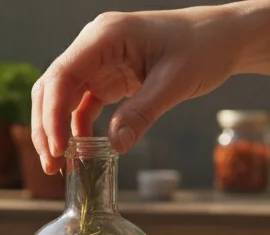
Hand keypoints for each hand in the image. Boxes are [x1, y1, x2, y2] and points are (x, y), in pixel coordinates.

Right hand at [31, 8, 242, 173]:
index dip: (52, 115)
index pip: (61, 76)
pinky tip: (80, 151)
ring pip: (62, 97)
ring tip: (58, 164)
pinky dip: (77, 128)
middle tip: (51, 164)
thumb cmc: (203, 47)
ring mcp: (99, 61)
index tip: (56, 148)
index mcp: (104, 36)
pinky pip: (82, 104)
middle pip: (52, 87)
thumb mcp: (174, 83)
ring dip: (56, 130)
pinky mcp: (108, 77)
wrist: (223, 37)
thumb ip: (142, 113)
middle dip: (46, 126)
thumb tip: (114, 148)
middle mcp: (94, 46)